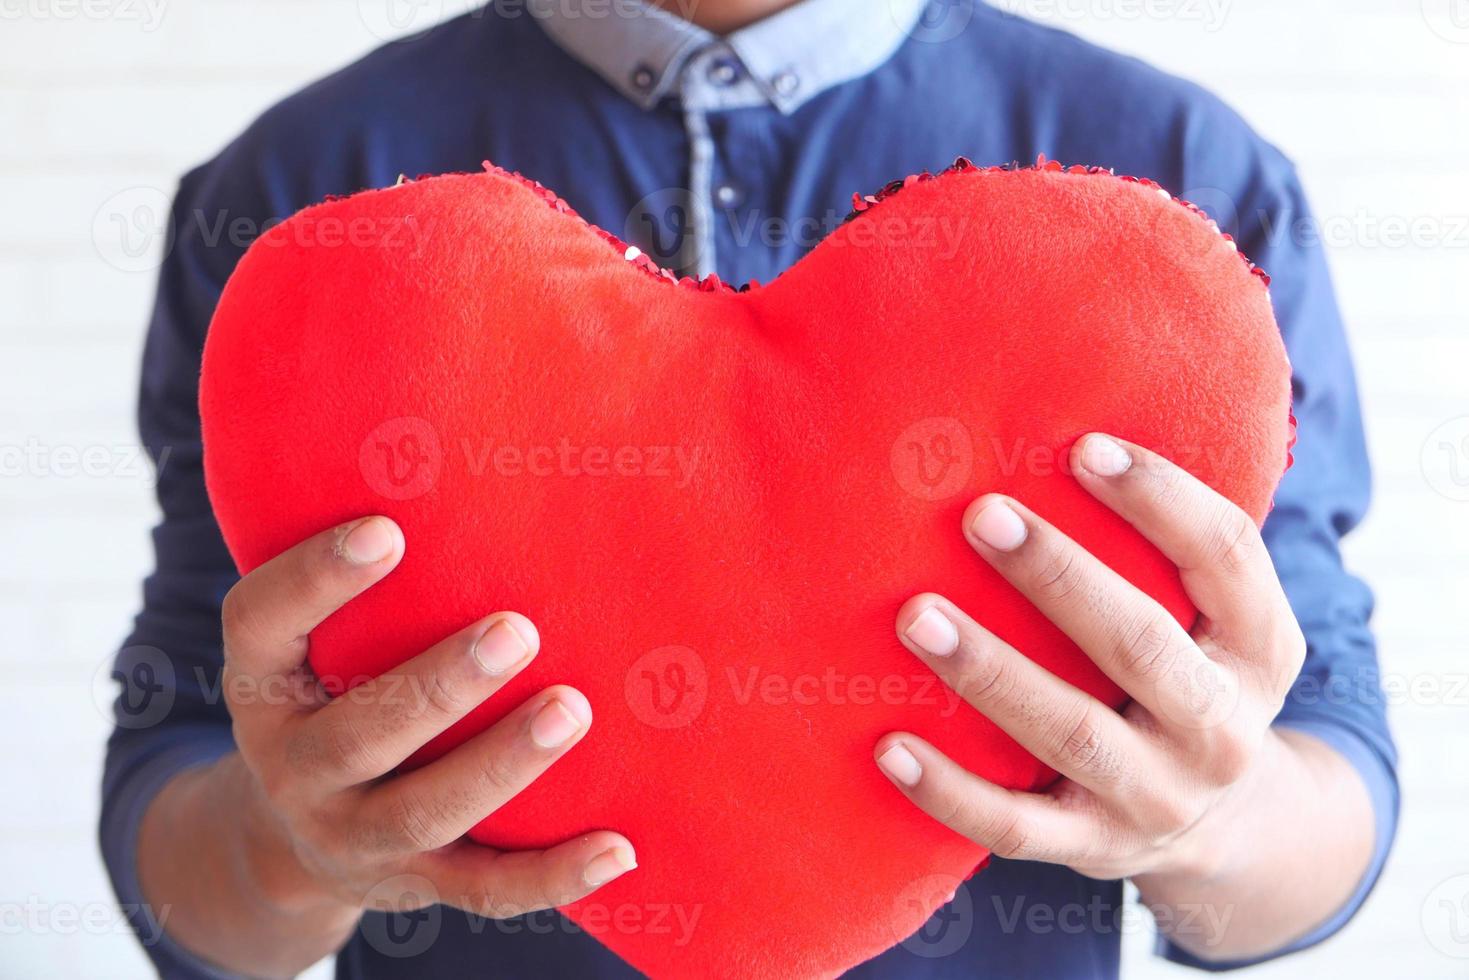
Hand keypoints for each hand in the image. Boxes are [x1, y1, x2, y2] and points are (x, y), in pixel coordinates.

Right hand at [219, 516, 635, 920]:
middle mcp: (297, 767)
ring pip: (425, 812)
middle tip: (518, 630)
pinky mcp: (416, 885)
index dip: (315, 579)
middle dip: (439, 684)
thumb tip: (461, 455)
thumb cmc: (334, 694)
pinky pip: (485, 891)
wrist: (294, 841)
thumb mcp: (313, 643)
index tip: (386, 529)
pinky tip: (619, 848)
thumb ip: (362, 582)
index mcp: (265, 685)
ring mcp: (353, 835)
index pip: (260, 624)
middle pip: (361, 733)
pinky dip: (554, 875)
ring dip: (502, 763)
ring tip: (572, 710)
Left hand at [875, 433, 1305, 881]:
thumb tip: (1060, 429)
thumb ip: (1169, 552)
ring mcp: (1159, 799)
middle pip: (1141, 644)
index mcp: (1262, 648)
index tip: (1083, 446)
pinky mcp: (1095, 849)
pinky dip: (949, 791)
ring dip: (991, 672)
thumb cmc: (1191, 679)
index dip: (1161, 499)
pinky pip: (1015, 828)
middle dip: (1059, 576)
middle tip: (980, 514)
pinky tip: (887, 745)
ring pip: (1072, 735)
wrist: (1231, 830)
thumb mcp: (1221, 622)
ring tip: (914, 616)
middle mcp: (1222, 727)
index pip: (1227, 557)